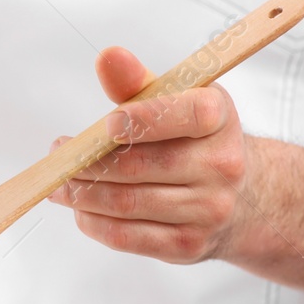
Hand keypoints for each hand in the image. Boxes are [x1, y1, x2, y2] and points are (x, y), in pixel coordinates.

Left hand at [47, 46, 252, 264]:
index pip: (187, 115)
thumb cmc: (196, 139)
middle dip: (88, 161)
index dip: (144, 119)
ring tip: (59, 182)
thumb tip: (108, 58)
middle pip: (141, 165)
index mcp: (220, 119)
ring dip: (81, 193)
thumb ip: (138, 82)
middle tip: (58, 153)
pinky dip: (93, 222)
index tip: (107, 123)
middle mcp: (222, 166)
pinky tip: (80, 208)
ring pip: (127, 203)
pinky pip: (128, 237)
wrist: (245, 197)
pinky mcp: (188, 245)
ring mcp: (208, 210)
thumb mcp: (178, 100)